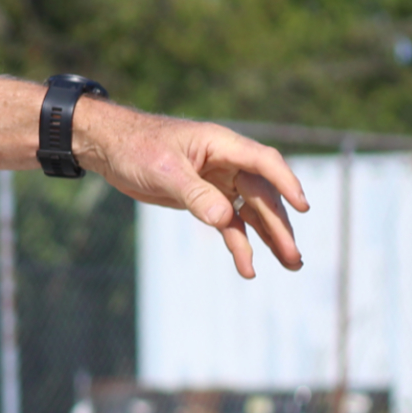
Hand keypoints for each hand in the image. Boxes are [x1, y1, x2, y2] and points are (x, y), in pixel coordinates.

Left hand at [79, 103, 307, 278]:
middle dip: (279, 225)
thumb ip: (194, 193)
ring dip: (270, 238)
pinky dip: (240, 244)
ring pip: (252, 212)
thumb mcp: (163, 169)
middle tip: (293, 256)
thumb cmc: (136, 147)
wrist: (109, 149)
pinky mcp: (206, 200)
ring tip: (291, 264)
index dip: (284, 183)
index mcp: (222, 145)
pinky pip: (230, 224)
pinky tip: (248, 267)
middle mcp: (228, 163)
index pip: (263, 162)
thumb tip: (224, 219)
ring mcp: (219, 182)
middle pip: (262, 195)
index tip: (302, 206)